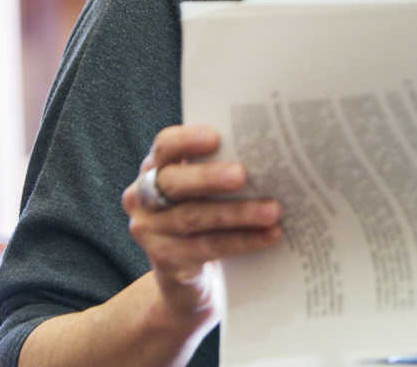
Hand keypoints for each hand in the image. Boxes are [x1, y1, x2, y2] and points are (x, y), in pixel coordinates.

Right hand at [121, 125, 283, 321]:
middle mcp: (143, 197)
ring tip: (272, 210)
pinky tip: (269, 236)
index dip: (186, 140)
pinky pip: (206, 247)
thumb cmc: (206, 215)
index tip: (216, 138)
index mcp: (155, 168)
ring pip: (192, 218)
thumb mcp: (206, 189)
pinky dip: (242, 240)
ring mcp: (149, 231)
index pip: (164, 146)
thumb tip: (270, 151)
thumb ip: (223, 166)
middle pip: (173, 183)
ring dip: (236, 213)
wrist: (190, 278)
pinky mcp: (165, 261)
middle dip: (209, 178)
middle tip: (242, 175)